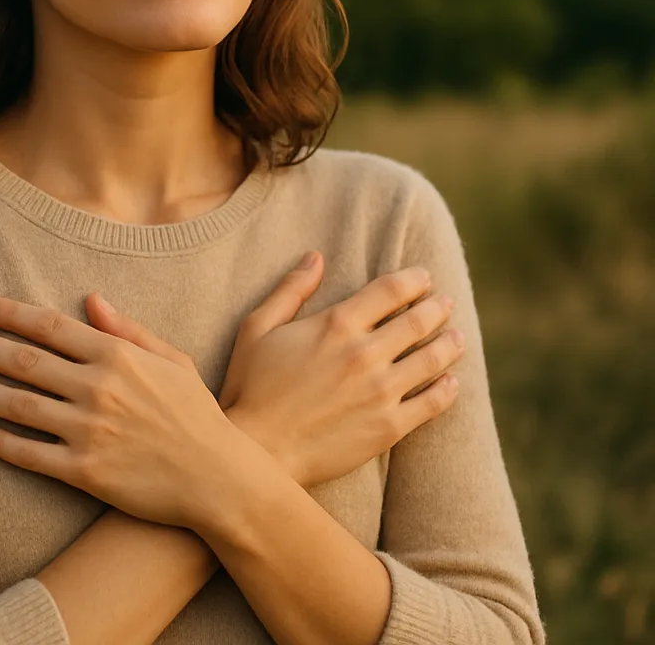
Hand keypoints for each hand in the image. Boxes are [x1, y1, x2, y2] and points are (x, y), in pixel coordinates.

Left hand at [0, 294, 241, 529]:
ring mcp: (89, 430)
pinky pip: (29, 454)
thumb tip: (92, 298)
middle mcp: (98, 388)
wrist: (218, 478)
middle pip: (25, 361)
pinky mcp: (85, 471)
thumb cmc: (196, 414)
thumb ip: (128, 328)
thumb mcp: (172, 359)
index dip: (10, 314)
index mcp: (117, 356)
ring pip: (19, 405)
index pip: (50, 326)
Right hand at [214, 254, 464, 488]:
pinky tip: (452, 382)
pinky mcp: (388, 428)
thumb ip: (290, 290)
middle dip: (437, 306)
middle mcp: (365, 354)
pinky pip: (431, 404)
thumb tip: (316, 257)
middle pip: (418, 321)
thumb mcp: (257, 328)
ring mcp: (381, 392)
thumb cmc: (250, 387)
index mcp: (336, 325)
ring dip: (450, 344)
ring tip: (458, 337)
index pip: (390, 291)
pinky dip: (447, 389)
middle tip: (447, 301)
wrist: (259, 451)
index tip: (423, 277)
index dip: (413, 279)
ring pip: (431, 360)